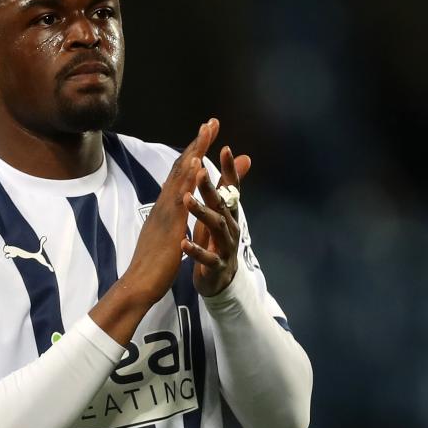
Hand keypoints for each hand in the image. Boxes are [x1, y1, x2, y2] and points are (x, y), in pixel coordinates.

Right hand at [121, 118, 220, 302]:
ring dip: (195, 151)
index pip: (181, 174)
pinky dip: (189, 178)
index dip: (193, 152)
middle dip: (197, 142)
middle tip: (211, 122)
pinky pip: (180, 198)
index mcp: (166, 207)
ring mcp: (165, 212)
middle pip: (181, 166)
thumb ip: (176, 221)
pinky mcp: (169, 225)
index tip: (206, 134)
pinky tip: (199, 164)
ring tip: (207, 131)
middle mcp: (164, 203)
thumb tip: (181, 211)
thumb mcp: (170, 236)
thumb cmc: (153, 264)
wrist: (138, 284)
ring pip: (180, 175)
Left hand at [182, 141, 251, 296]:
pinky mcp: (216, 266)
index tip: (226, 147)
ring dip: (202, 212)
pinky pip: (207, 258)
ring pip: (215, 227)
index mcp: (228, 213)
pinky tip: (183, 243)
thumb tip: (244, 158)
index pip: (231, 187)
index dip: (230, 169)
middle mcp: (230, 227)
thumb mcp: (222, 212)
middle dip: (211, 187)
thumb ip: (227, 187)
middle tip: (199, 171)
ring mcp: (224, 247)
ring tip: (187, 199)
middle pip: (221, 204)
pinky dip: (195, 250)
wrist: (219, 280)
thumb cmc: (216, 240)